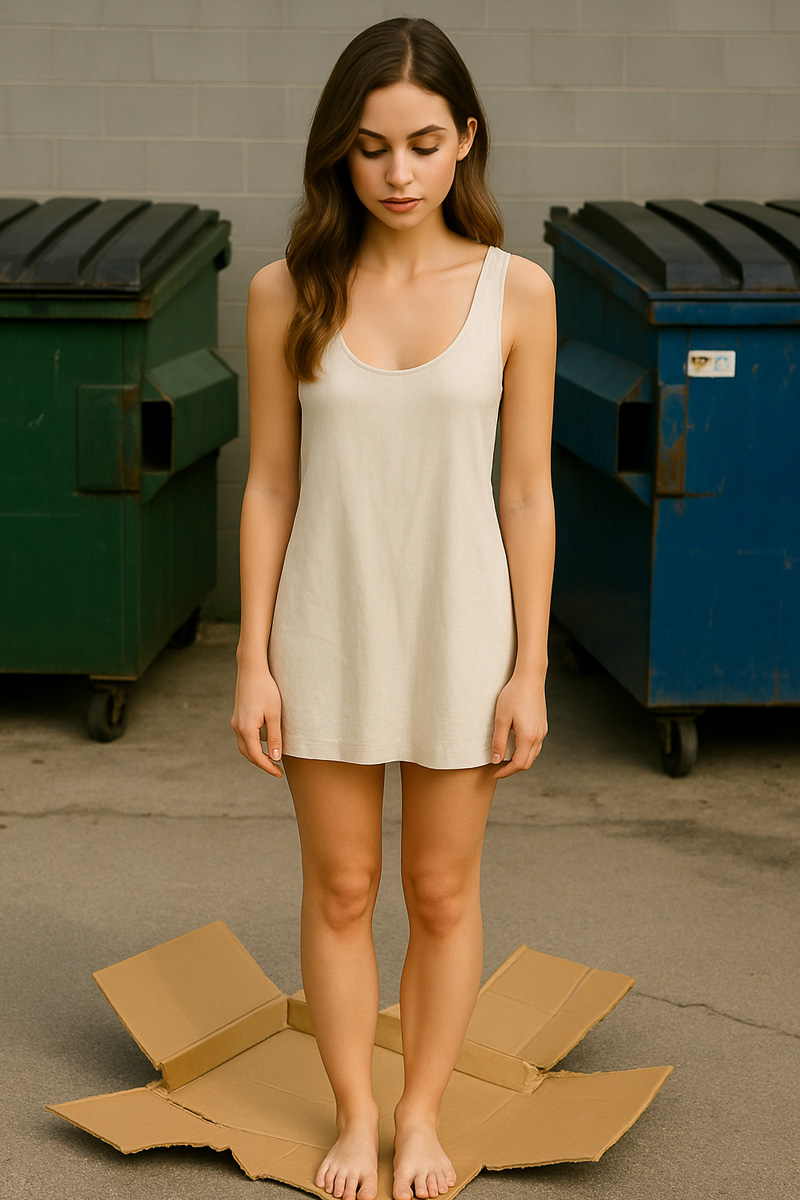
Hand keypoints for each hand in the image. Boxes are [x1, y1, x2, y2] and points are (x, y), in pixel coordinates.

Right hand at [231, 662, 284, 777]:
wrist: (251, 669)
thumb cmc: (266, 689)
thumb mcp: (275, 714)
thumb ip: (275, 737)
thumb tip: (275, 757)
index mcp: (246, 729)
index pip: (256, 757)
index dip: (268, 767)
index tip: (279, 774)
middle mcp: (237, 727)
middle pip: (248, 754)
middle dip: (262, 763)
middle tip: (277, 769)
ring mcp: (235, 721)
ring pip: (244, 746)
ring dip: (256, 754)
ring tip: (271, 758)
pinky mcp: (237, 716)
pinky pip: (243, 736)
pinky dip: (253, 744)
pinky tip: (264, 742)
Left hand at [490, 670, 547, 778]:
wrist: (530, 678)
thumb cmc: (513, 695)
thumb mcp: (501, 719)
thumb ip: (498, 741)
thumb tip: (495, 760)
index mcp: (528, 736)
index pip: (518, 764)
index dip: (506, 772)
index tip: (494, 773)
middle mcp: (539, 736)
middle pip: (527, 762)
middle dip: (512, 769)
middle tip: (497, 768)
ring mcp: (543, 731)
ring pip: (533, 755)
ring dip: (520, 760)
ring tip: (505, 759)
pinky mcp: (543, 726)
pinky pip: (536, 746)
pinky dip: (526, 752)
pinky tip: (515, 747)